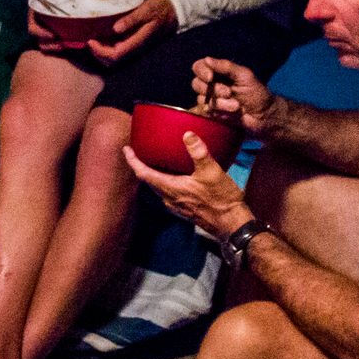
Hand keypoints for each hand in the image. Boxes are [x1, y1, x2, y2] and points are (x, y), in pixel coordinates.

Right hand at [25, 0, 75, 51]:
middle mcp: (40, 25)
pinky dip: (67, 45)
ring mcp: (50, 30)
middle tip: (61, 45)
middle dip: (50, 45)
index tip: (52, 35)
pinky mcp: (60, 32)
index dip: (40, 34)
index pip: (33, 29)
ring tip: (68, 46)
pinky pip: (61, 42)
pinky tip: (76, 44)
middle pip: (41, 41)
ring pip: (50, 44)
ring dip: (57, 47)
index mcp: (34, 17)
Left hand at [86, 0, 176, 64]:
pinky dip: (107, 47)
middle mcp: (134, 48)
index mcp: (137, 42)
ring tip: (93, 39)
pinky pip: (117, 51)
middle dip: (98, 53)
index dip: (100, 51)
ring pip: (113, 58)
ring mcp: (133, 48)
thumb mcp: (147, 10)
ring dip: (101, 52)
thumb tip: (115, 28)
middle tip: (89, 40)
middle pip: (111, 60)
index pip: (115, 55)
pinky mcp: (133, 44)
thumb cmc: (160, 10)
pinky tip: (102, 36)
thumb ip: (132, 19)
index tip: (91, 41)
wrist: (173, 14)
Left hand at [123, 135, 252, 241]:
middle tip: (139, 151)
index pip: (144, 174)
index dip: (133, 161)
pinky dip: (167, 180)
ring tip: (156, 160)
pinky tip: (176, 175)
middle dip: (142, 165)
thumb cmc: (221, 200)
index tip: (126, 149)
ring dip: (154, 174)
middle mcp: (170, 199)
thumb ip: (199, 153)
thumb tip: (186, 134)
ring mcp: (177, 205)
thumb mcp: (212, 172)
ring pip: (159, 187)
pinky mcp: (186, 208)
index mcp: (171, 189)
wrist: (233, 224)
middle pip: (149, 181)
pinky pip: (169, 192)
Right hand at [190, 57, 274, 133]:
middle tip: (230, 93)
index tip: (210, 77)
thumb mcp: (244, 76)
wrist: (264, 116)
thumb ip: (226, 66)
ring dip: (221, 103)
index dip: (202, 71)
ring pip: (201, 99)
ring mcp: (211, 100)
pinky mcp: (212, 114)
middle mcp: (211, 85)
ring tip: (237, 106)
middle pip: (196, 84)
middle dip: (214, 90)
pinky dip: (220, 112)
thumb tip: (207, 59)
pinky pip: (206, 112)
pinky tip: (231, 114)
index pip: (199, 67)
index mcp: (218, 72)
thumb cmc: (257, 93)